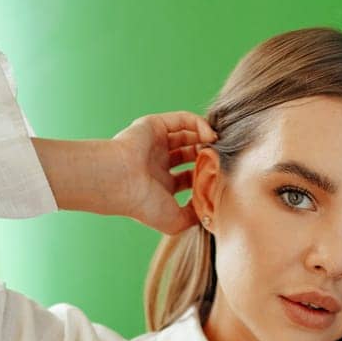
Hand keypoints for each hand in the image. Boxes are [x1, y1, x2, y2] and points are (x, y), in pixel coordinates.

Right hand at [110, 111, 218, 234]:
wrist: (120, 180)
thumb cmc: (143, 204)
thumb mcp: (175, 221)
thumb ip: (194, 216)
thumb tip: (209, 209)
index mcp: (160, 185)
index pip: (188, 178)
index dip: (205, 177)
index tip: (220, 178)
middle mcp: (157, 163)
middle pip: (189, 154)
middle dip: (206, 156)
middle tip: (221, 159)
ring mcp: (155, 143)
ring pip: (187, 135)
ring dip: (204, 138)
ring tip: (218, 145)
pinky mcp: (155, 125)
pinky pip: (182, 119)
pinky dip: (198, 123)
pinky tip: (209, 134)